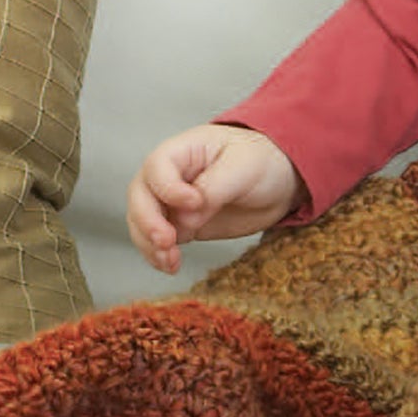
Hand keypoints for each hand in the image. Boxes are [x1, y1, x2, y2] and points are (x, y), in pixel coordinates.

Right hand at [126, 123, 301, 273]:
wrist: (277, 181)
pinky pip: (157, 241)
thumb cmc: (260, 161)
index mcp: (182, 151)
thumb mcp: (244, 167)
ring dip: (149, 244)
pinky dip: (158, 255)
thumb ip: (213, 188)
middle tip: (167, 241)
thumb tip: (186, 217)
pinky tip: (172, 265)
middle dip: (148, 222)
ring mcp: (171, 202)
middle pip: (140, 196)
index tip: (194, 203)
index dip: (168, 188)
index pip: (157, 167)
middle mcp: (168, 175)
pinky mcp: (180, 225)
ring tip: (170, 261)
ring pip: (142, 222)